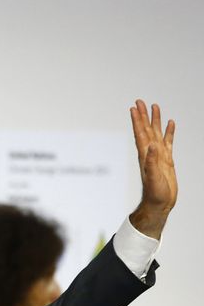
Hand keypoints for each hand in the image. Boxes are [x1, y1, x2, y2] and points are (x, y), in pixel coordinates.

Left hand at [128, 100, 176, 238]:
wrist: (159, 203)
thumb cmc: (154, 193)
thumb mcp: (153, 177)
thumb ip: (151, 162)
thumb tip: (151, 146)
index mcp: (145, 155)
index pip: (140, 134)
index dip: (137, 121)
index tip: (134, 108)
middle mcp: (150, 153)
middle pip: (146, 130)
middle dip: (143, 116)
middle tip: (140, 101)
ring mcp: (159, 156)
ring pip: (157, 133)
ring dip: (155, 120)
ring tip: (155, 106)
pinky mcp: (167, 160)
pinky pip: (168, 142)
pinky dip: (169, 132)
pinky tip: (171, 123)